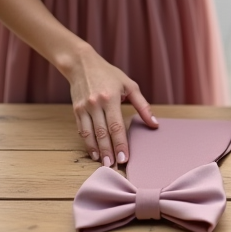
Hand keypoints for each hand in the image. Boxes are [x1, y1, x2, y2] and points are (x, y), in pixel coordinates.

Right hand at [64, 47, 155, 166]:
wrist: (82, 64)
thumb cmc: (109, 74)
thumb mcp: (129, 86)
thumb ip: (143, 106)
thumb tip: (154, 124)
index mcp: (111, 97)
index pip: (117, 126)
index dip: (121, 144)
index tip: (125, 158)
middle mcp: (96, 104)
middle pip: (103, 133)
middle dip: (109, 151)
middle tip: (114, 167)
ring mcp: (84, 107)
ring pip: (90, 134)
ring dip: (97, 151)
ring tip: (104, 163)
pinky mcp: (76, 110)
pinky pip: (81, 130)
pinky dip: (87, 143)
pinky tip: (94, 152)